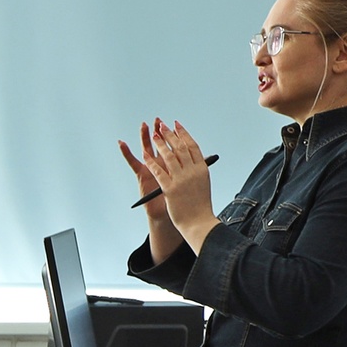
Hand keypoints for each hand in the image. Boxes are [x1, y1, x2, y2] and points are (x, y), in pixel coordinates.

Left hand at [134, 119, 217, 250]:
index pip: (193, 146)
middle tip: (162, 124)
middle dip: (170, 134)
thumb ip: (197, 170)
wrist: (198, 222)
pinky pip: (158, 171)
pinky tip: (144, 155)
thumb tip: (193, 157)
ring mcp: (181, 179)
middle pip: (180, 147)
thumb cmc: (200, 205)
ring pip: (168, 156)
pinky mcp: (169, 188)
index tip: (177, 124)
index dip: (184, 134)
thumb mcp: (202, 183)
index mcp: (202, 169)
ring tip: (153, 133)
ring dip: (159, 143)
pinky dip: (151, 162)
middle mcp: (192, 171)